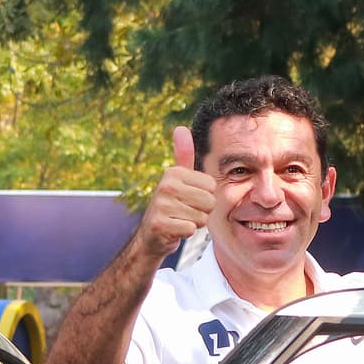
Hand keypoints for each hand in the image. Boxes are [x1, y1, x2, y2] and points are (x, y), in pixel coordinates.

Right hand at [134, 126, 215, 259]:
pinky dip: (185, 233)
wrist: (152, 236)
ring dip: (194, 223)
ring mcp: (161, 205)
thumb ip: (183, 155)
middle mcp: (166, 185)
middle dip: (202, 212)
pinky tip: (174, 230)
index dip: (205, 197)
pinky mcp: (160, 224)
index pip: (212, 186)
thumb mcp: (178, 179)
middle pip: (209, 202)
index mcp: (173, 173)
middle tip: (185, 212)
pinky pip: (191, 229)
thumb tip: (181, 128)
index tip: (188, 199)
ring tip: (179, 220)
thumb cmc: (171, 206)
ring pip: (201, 217)